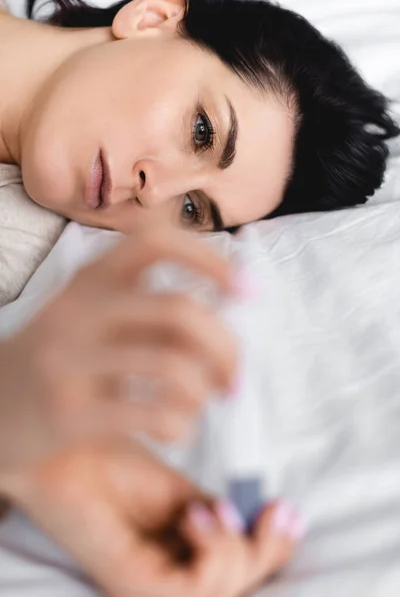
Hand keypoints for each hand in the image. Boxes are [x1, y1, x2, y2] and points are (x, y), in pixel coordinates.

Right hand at [0, 226, 237, 476]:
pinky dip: (181, 424)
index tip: (248, 290)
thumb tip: (227, 320)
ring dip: (207, 389)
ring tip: (205, 403)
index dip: (210, 260)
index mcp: (91, 279)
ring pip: (172, 367)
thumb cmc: (62, 359)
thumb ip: (149, 309)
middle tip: (237, 376)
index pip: (156, 242)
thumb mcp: (93, 316)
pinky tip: (175, 428)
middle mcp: (79, 311)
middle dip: (226, 346)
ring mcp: (69, 361)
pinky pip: (152, 414)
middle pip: (179, 312)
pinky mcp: (68, 412)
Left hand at [3, 438, 302, 596]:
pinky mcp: (134, 585)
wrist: (73, 452)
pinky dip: (211, 550)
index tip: (290, 511)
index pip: (237, 572)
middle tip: (269, 511)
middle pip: (237, 589)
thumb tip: (259, 518)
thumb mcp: (183, 491)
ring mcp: (149, 587)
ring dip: (234, 547)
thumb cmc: (116, 468)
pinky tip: (194, 515)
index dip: (273, 550)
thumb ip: (219, 515)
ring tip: (209, 507)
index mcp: (180, 557)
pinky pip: (195, 591)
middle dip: (264, 551)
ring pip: (221, 594)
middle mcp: (166, 579)